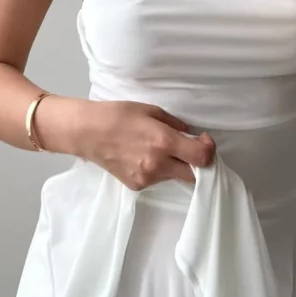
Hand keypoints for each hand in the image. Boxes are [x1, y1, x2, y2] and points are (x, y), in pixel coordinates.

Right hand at [75, 99, 214, 190]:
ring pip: (174, 176)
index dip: (208, 150)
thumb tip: (190, 134)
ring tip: (156, 149)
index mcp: (164, 142)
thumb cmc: (117, 115)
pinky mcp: (136, 186)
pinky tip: (142, 156)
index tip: (202, 140)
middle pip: (193, 175)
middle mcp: (158, 164)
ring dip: (174, 165)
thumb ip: (174, 124)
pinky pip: (157, 180)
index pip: (202, 158)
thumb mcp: (151, 110)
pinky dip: (157, 170)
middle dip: (196, 163)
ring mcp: (147, 178)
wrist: (86, 132)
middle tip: (188, 149)